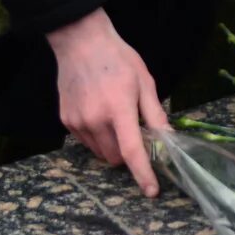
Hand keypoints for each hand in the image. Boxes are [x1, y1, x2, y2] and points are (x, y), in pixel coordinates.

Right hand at [49, 10, 167, 195]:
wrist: (81, 42)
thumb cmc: (119, 59)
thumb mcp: (144, 82)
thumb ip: (154, 114)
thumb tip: (168, 139)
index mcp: (119, 109)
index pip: (132, 151)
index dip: (143, 174)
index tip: (151, 191)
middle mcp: (95, 120)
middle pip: (115, 158)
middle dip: (127, 153)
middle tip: (134, 130)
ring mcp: (77, 122)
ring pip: (100, 152)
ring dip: (111, 145)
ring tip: (114, 117)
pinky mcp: (66, 121)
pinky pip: (86, 141)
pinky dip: (96, 136)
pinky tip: (98, 112)